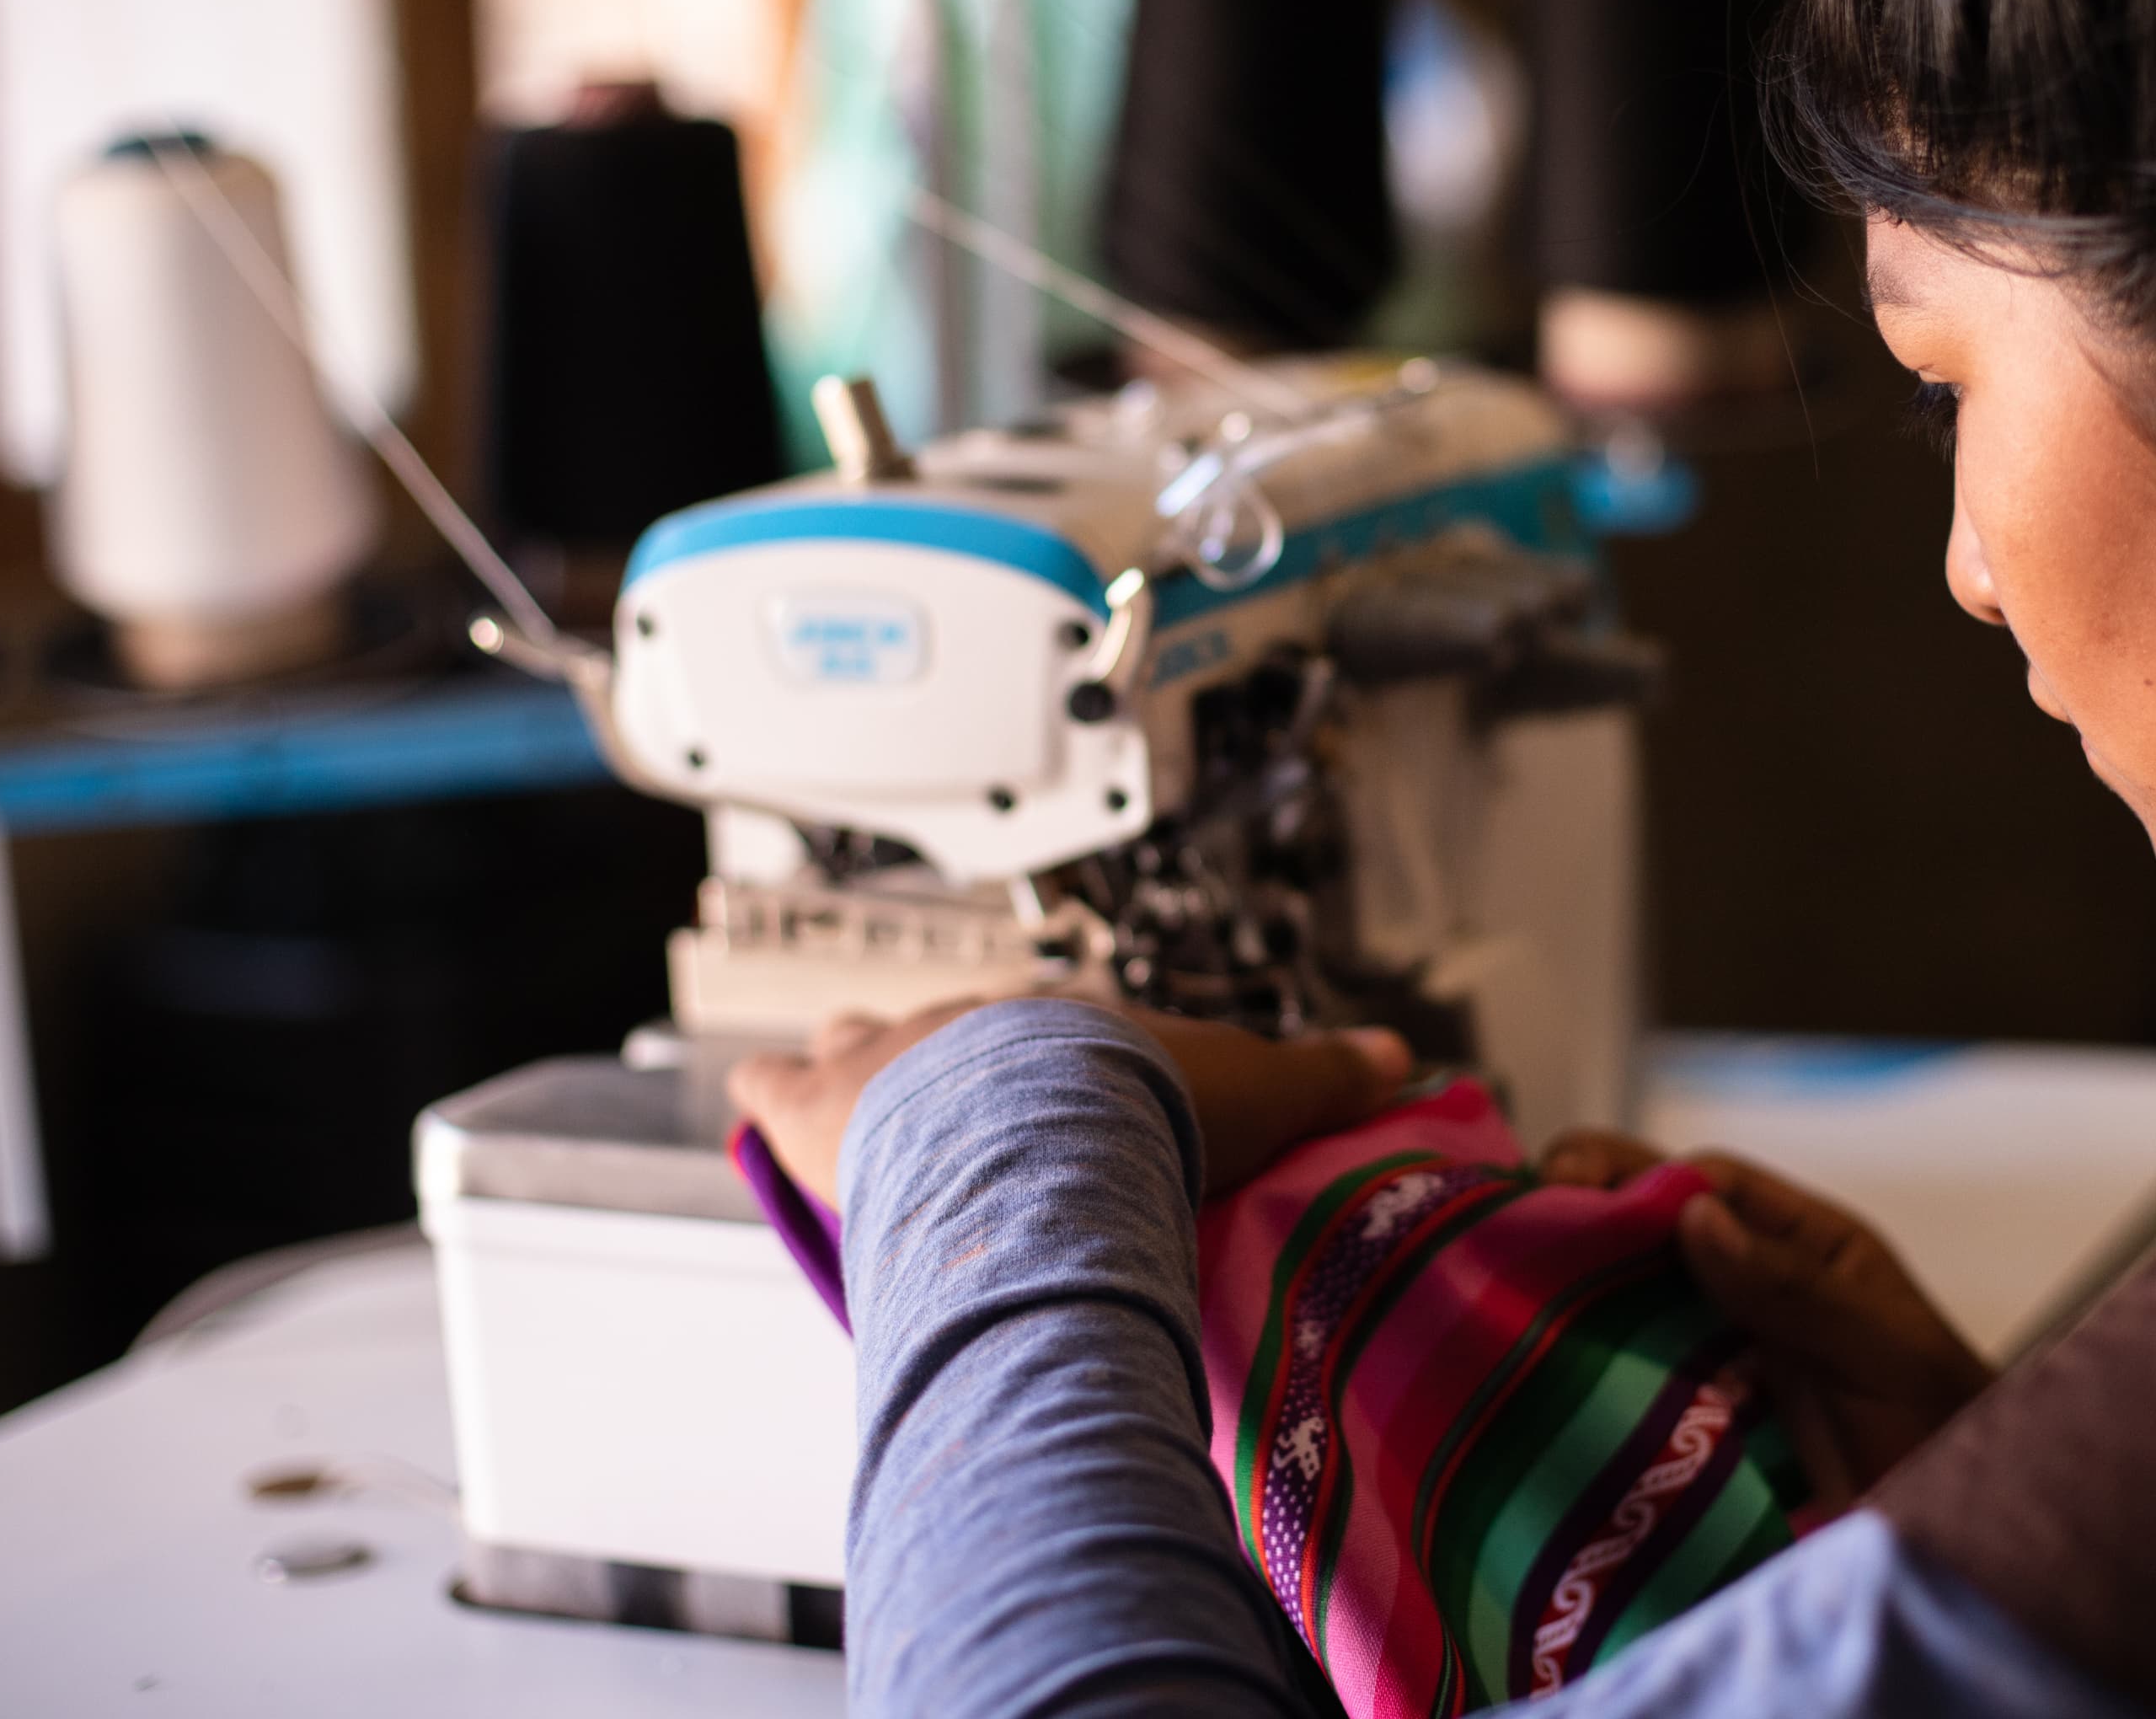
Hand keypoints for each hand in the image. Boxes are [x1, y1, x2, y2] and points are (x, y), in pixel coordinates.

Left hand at [728, 996, 1414, 1207]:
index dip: (1058, 1062)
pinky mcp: (817, 1104)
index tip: (1073, 1093)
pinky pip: (771, 1086)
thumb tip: (1398, 1057)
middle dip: (947, 1062)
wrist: (1044, 1134)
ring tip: (856, 1104)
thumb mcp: (1257, 1087)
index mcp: (1067, 1020)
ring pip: (853, 1040)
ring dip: (853, 1070)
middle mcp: (972, 1023)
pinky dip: (766, 1096)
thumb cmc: (1143, 1111)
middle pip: (951, 1025)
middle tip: (957, 1109)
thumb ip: (1322, 1074)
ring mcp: (890, 1058)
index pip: (1056, 1029)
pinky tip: (756, 1099)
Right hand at [1538, 1131, 1994, 1514]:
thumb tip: (1692, 1217)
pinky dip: (1586, 1386)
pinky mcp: (1695, 1436)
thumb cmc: (1947, 1433)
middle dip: (1576, 1230)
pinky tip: (1538, 1388)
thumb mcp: (1882, 1349)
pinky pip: (1632, 1395)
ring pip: (1626, 1312)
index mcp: (1801, 1250)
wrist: (1963, 1545)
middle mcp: (1750, 1297)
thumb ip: (1795, 1287)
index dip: (1628, 1172)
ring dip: (1569, 1305)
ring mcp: (1721, 1364)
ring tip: (1496, 1305)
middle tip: (1499, 1237)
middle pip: (1647, 1242)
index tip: (1560, 1179)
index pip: (1701, 1186)